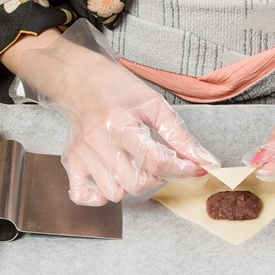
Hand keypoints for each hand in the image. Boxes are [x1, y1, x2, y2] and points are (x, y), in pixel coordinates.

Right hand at [10, 20, 218, 205]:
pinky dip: (99, 196)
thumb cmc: (118, 88)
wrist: (80, 78)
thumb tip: (203, 160)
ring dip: (131, 186)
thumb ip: (179, 135)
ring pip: (114, 193)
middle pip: (135, 183)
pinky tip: (112, 180)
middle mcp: (99, 141)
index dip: (181, 169)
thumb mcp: (154, 105)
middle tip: (160, 164)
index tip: (195, 167)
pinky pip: (82, 196)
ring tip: (135, 167)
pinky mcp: (72, 161)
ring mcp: (83, 154)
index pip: (155, 160)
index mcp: (120, 123)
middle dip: (156, 179)